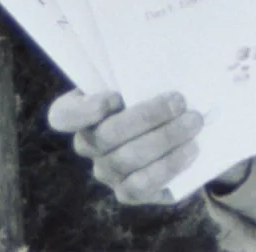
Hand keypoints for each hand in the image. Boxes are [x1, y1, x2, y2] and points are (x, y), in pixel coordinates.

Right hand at [47, 89, 247, 204]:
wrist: (179, 128)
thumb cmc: (155, 94)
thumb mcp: (145, 78)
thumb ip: (141, 73)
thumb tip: (161, 62)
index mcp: (82, 111)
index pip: (62, 115)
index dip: (83, 110)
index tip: (115, 96)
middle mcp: (88, 144)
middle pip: (104, 137)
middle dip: (146, 117)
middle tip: (180, 101)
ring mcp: (106, 171)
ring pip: (125, 160)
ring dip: (164, 140)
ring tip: (193, 123)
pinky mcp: (128, 192)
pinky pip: (141, 186)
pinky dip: (169, 166)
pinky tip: (191, 150)